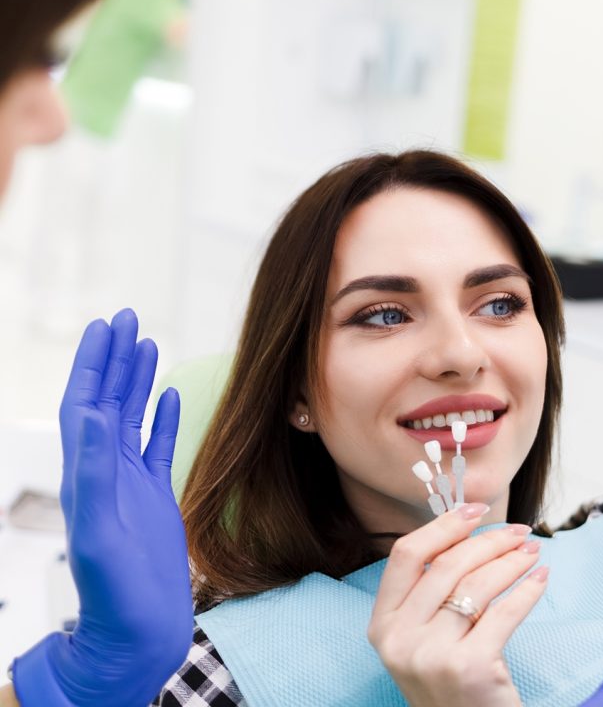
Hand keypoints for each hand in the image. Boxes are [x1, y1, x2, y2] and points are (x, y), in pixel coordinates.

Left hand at [11, 309, 192, 705]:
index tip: (105, 327)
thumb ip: (96, 474)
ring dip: (137, 380)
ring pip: (133, 417)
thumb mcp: (100, 533)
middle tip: (127, 318)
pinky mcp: (154, 496)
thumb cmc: (115, 596)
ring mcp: (130, 482)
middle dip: (115, 358)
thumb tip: (93, 415)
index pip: (84, 405)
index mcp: (85, 475)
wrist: (136, 634)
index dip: (92, 364)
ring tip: (147, 343)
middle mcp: (104, 471)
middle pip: (107, 401)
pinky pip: (158, 446)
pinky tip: (170, 395)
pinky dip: (163, 417)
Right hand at [368, 505, 546, 706]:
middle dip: (488, 540)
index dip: (442, 526)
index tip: (474, 509)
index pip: (406, 554)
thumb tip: (465, 530)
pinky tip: (540, 578)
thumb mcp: (422, 638)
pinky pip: (505, 613)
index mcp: (382, 624)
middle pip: (447, 565)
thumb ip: (430, 592)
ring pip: (477, 584)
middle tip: (518, 531)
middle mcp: (399, 639)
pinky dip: (528, 590)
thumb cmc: (450, 684)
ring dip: (511, 560)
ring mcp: (431, 655)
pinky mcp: (469, 668)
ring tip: (531, 551)